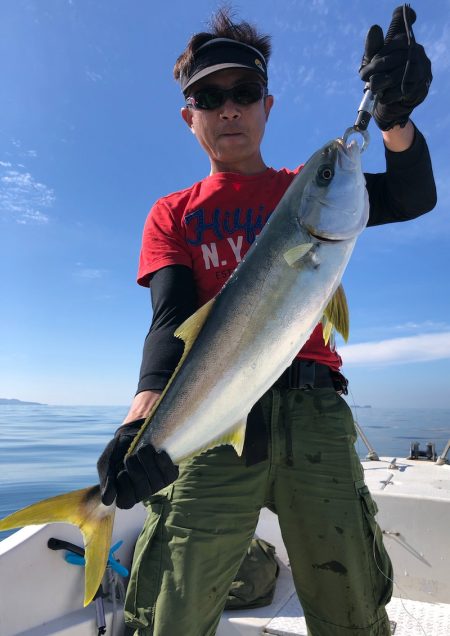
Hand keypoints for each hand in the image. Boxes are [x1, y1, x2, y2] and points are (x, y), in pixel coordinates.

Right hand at [97, 419, 178, 508]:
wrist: (134, 434)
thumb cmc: (118, 452)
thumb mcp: (107, 464)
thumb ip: (107, 481)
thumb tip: (107, 500)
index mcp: (126, 495)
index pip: (126, 501)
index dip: (124, 483)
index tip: (120, 470)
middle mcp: (143, 494)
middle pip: (143, 491)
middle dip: (134, 468)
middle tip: (129, 456)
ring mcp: (157, 486)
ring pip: (156, 482)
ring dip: (147, 461)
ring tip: (142, 449)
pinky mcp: (170, 476)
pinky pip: (170, 475)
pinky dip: (164, 462)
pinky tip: (158, 453)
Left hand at [359, 5, 431, 130]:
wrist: (395, 102)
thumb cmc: (383, 76)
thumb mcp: (374, 61)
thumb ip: (373, 46)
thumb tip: (374, 28)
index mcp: (405, 42)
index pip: (391, 44)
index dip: (375, 58)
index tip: (364, 70)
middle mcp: (417, 52)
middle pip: (391, 60)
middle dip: (374, 70)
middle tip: (363, 78)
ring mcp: (421, 70)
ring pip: (396, 76)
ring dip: (380, 84)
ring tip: (372, 88)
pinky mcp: (420, 87)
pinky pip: (401, 91)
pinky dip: (388, 95)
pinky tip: (383, 97)